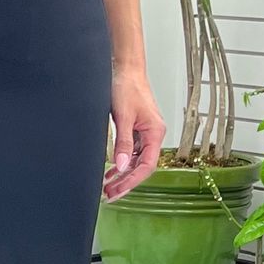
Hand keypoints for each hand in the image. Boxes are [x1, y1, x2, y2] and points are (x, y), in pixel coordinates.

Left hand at [105, 69, 164, 198]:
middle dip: (126, 182)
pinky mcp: (136, 130)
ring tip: (107, 188)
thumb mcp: (123, 116)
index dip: (132, 181)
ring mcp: (144, 133)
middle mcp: (152, 134)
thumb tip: (122, 165)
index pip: (147, 165)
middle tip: (109, 194)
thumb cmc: (127, 86)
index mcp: (155, 132)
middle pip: (142, 166)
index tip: (117, 190)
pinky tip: (111, 172)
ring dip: (122, 175)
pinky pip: (131, 152)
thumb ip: (123, 142)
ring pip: (136, 161)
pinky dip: (121, 163)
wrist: (124, 68)